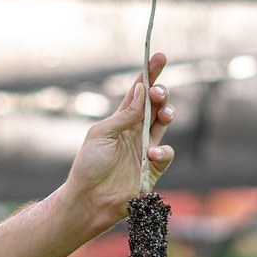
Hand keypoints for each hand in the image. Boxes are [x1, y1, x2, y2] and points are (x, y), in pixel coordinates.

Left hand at [62, 53, 175, 230]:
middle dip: (160, 94)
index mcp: (119, 121)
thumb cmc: (89, 165)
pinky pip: (166, 154)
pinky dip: (163, 151)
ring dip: (167, 114)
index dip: (148, 75)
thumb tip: (141, 90)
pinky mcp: (153, 169)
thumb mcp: (102, 134)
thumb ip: (125, 115)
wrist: (90, 199)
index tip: (159, 56)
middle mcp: (135, 132)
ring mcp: (145, 150)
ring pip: (164, 125)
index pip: (137, 93)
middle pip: (154, 105)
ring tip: (164, 113)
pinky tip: (151, 153)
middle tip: (158, 92)